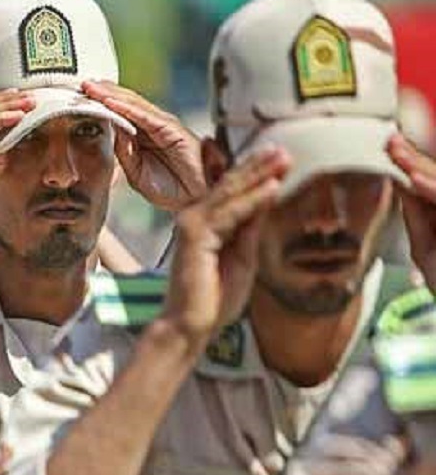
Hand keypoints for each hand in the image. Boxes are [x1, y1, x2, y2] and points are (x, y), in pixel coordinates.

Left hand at [82, 81, 204, 211]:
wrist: (196, 199)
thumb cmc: (170, 188)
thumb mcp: (136, 173)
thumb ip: (124, 153)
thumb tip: (110, 133)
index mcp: (143, 135)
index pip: (118, 114)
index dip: (98, 104)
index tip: (78, 97)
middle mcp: (152, 125)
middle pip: (123, 103)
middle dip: (101, 92)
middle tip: (79, 83)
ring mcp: (162, 125)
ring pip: (131, 104)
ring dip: (109, 94)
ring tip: (90, 86)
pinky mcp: (171, 129)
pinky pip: (144, 115)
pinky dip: (125, 107)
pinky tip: (109, 101)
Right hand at [161, 146, 289, 345]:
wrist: (192, 325)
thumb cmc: (214, 298)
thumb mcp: (243, 257)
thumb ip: (251, 229)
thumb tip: (267, 199)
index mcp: (205, 223)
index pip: (232, 191)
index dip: (256, 173)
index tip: (282, 160)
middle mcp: (194, 218)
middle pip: (230, 185)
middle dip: (258, 166)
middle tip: (283, 149)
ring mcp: (192, 225)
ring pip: (230, 193)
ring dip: (257, 174)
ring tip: (282, 158)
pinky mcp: (195, 236)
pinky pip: (230, 213)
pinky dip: (252, 200)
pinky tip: (272, 186)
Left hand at [389, 135, 435, 290]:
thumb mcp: (424, 245)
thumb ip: (416, 213)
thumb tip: (399, 183)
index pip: (428, 179)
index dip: (410, 160)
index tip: (389, 145)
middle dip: (413, 157)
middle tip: (390, 141)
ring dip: (421, 167)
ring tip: (397, 154)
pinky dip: (432, 190)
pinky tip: (414, 181)